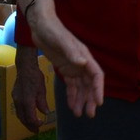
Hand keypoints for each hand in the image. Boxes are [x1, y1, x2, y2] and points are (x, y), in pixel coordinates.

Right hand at [11, 55, 51, 130]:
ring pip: (19, 114)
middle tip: (36, 131)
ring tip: (32, 125)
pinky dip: (23, 115)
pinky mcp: (14, 96)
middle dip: (29, 126)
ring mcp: (15, 99)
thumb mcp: (42, 90)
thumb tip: (45, 112)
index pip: (30, 117)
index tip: (42, 124)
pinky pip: (18, 109)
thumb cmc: (35, 77)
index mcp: (27, 101)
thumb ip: (42, 103)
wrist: (25, 67)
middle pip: (23, 118)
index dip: (35, 123)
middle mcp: (19, 101)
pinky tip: (28, 115)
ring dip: (25, 121)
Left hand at [23, 0, 103, 117]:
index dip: (98, 89)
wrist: (40, 25)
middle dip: (90, 99)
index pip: (96, 75)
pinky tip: (71, 106)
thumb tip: (83, 63)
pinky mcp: (65, 68)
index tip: (98, 102)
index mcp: (84, 56)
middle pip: (89, 84)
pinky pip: (71, 85)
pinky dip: (71, 95)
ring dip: (81, 100)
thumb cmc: (52, 30)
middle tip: (89, 114)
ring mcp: (74, 66)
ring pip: (81, 87)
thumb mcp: (61, 40)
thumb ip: (72, 52)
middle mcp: (82, 63)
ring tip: (78, 114)